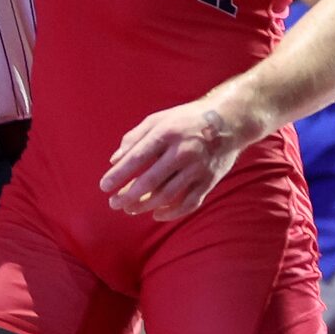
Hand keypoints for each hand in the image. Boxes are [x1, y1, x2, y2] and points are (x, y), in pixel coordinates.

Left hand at [101, 99, 244, 220]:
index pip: (137, 158)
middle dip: (128, 195)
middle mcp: (183, 151)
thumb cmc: (187, 119)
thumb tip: (114, 160)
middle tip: (113, 203)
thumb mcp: (159, 119)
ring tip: (129, 209)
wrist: (230, 120)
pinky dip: (171, 212)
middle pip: (150, 181)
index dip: (118, 175)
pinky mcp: (209, 181)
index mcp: (167, 133)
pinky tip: (156, 214)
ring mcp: (197, 168)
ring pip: (166, 195)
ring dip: (144, 206)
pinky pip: (188, 203)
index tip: (104, 186)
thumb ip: (135, 137)